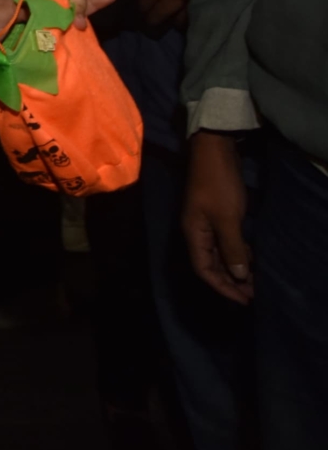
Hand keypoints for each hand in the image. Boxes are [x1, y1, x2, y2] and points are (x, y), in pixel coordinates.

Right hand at [182, 130, 252, 303]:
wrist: (213, 150)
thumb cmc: (218, 185)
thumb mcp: (228, 218)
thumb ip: (232, 248)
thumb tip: (238, 275)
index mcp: (193, 233)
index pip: (204, 270)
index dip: (223, 287)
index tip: (245, 300)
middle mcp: (196, 231)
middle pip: (211, 264)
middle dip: (231, 281)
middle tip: (254, 294)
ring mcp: (205, 221)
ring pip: (219, 253)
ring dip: (235, 268)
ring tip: (256, 281)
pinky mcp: (215, 214)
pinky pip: (225, 241)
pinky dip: (237, 252)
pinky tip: (251, 258)